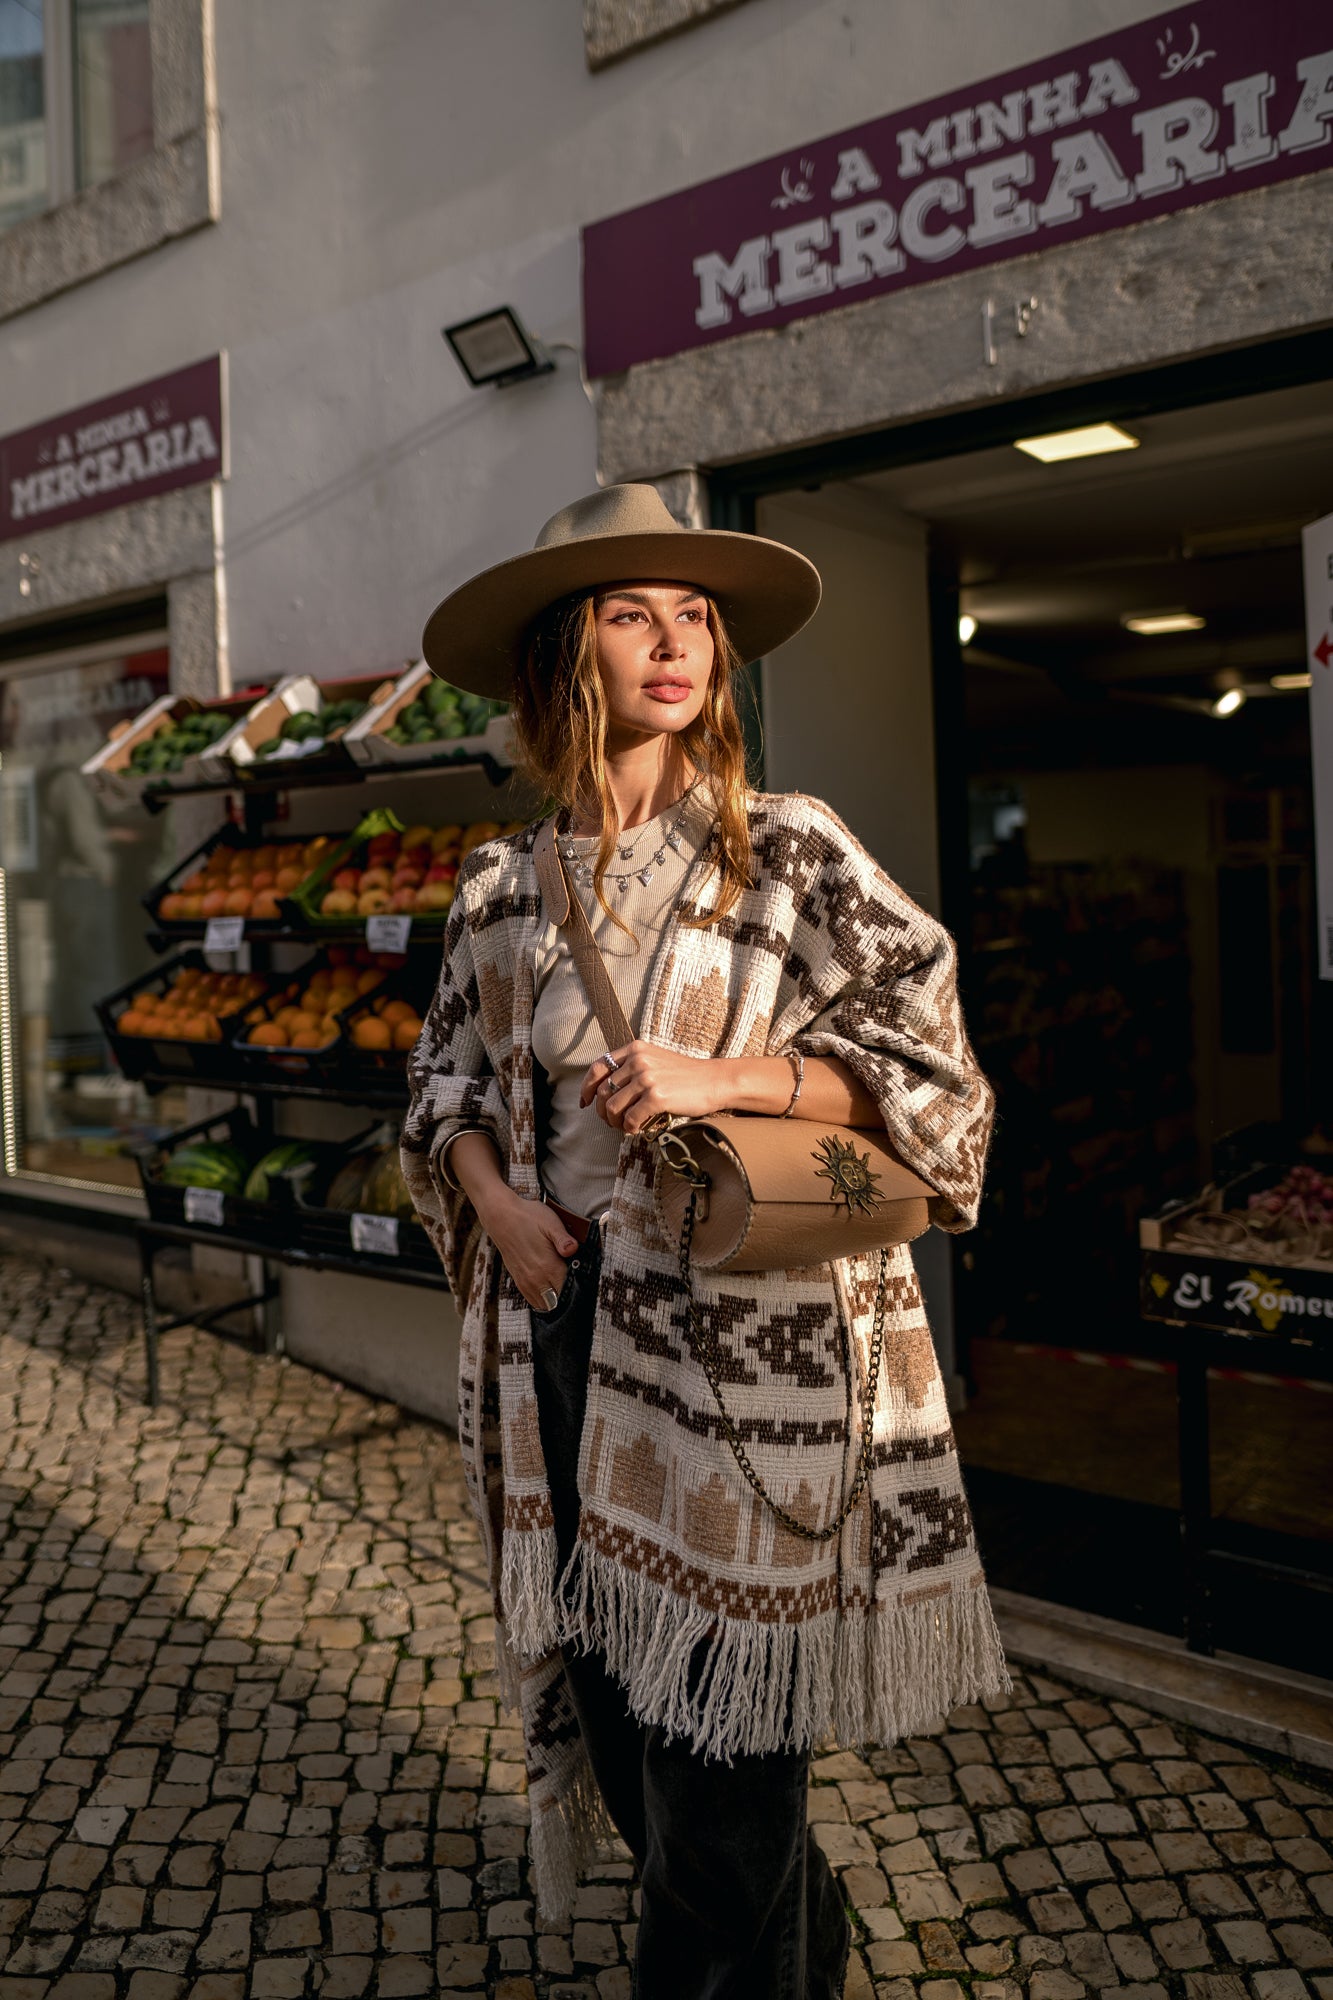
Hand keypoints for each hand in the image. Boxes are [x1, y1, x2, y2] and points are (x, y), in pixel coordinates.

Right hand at [481, 1188, 578, 1312]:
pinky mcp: (518, 1281)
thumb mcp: (550, 1223)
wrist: (501, 1217)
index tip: (587, 1283)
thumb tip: (574, 1249)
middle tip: (580, 1287)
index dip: (580, 1289)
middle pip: (559, 1302)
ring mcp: (526, 1282)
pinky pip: (534, 1301)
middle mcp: (536, 1279)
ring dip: (557, 1300)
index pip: (569, 1291)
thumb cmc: (528, 1217)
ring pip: (546, 1305)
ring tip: (565, 1288)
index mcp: (548, 1266)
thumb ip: (564, 1239)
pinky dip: (544, 1300)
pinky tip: (551, 1289)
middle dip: (570, 1298)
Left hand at [579, 1039, 722, 1135]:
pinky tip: (638, 1130)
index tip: (585, 1102)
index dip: (587, 1087)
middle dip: (603, 1112)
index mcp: (635, 1049)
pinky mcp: (657, 1097)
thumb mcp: (655, 1060)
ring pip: (614, 1108)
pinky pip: (631, 1119)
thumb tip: (604, 1092)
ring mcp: (647, 1078)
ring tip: (625, 1127)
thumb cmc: (685, 1075)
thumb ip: (631, 1068)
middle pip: (603, 1092)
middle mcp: (638, 1060)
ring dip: (616, 1123)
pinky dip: (630, 1129)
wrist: (715, 1080)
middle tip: (611, 1122)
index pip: (598, 1067)